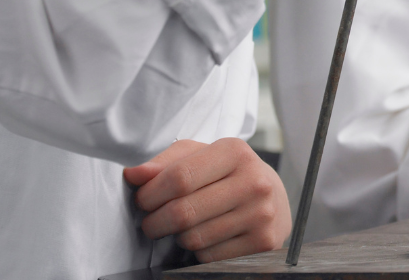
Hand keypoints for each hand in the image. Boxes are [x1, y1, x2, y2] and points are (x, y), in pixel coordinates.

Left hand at [123, 138, 290, 262]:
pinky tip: (205, 236)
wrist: (275, 198)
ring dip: (177, 237)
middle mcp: (254, 181)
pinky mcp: (263, 242)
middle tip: (150, 222)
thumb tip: (133, 174)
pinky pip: (209, 256)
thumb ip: (165, 162)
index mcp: (235, 152)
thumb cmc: (227, 174)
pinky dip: (198, 251)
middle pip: (183, 211)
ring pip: (193, 238)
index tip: (142, 200)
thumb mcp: (200, 156)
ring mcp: (261, 214)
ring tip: (181, 227)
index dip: (150, 193)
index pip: (179, 177)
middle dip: (155, 221)